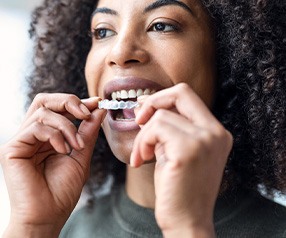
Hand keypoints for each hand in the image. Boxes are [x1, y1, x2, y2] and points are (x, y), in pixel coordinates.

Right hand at [0, 93, 105, 236]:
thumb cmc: (63, 190)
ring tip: (77, 145)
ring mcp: (22, 141)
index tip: (97, 103)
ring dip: (67, 125)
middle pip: (45, 101)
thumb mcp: (81, 155)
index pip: (57, 108)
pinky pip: (36, 128)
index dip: (76, 102)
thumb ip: (88, 132)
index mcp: (47, 136)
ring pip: (43, 112)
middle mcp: (33, 135)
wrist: (49, 215)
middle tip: (86, 113)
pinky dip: (55, 136)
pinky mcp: (12, 149)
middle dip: (69, 102)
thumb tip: (98, 109)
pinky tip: (63, 150)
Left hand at [131, 83, 232, 236]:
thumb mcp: (176, 150)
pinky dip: (142, 142)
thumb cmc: (178, 187)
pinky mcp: (188, 150)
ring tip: (141, 154)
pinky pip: (155, 129)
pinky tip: (141, 159)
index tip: (145, 111)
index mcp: (215, 132)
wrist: (187, 221)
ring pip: (160, 115)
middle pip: (181, 92)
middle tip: (138, 119)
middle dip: (153, 101)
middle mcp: (215, 132)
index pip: (188, 96)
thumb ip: (167, 127)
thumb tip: (144, 105)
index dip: (163, 98)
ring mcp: (205, 140)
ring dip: (143, 135)